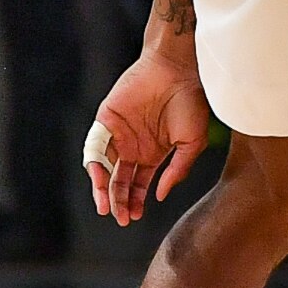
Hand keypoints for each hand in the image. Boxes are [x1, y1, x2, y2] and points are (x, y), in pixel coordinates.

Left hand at [85, 45, 211, 224]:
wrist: (177, 69)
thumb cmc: (191, 102)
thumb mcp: (192, 143)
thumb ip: (177, 170)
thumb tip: (162, 195)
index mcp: (153, 153)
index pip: (138, 183)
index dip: (135, 201)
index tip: (135, 216)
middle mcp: (133, 146)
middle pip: (120, 180)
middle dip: (119, 201)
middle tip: (122, 218)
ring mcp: (119, 134)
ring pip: (105, 168)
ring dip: (104, 188)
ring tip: (107, 205)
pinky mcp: (106, 120)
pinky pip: (95, 147)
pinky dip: (96, 164)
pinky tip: (102, 179)